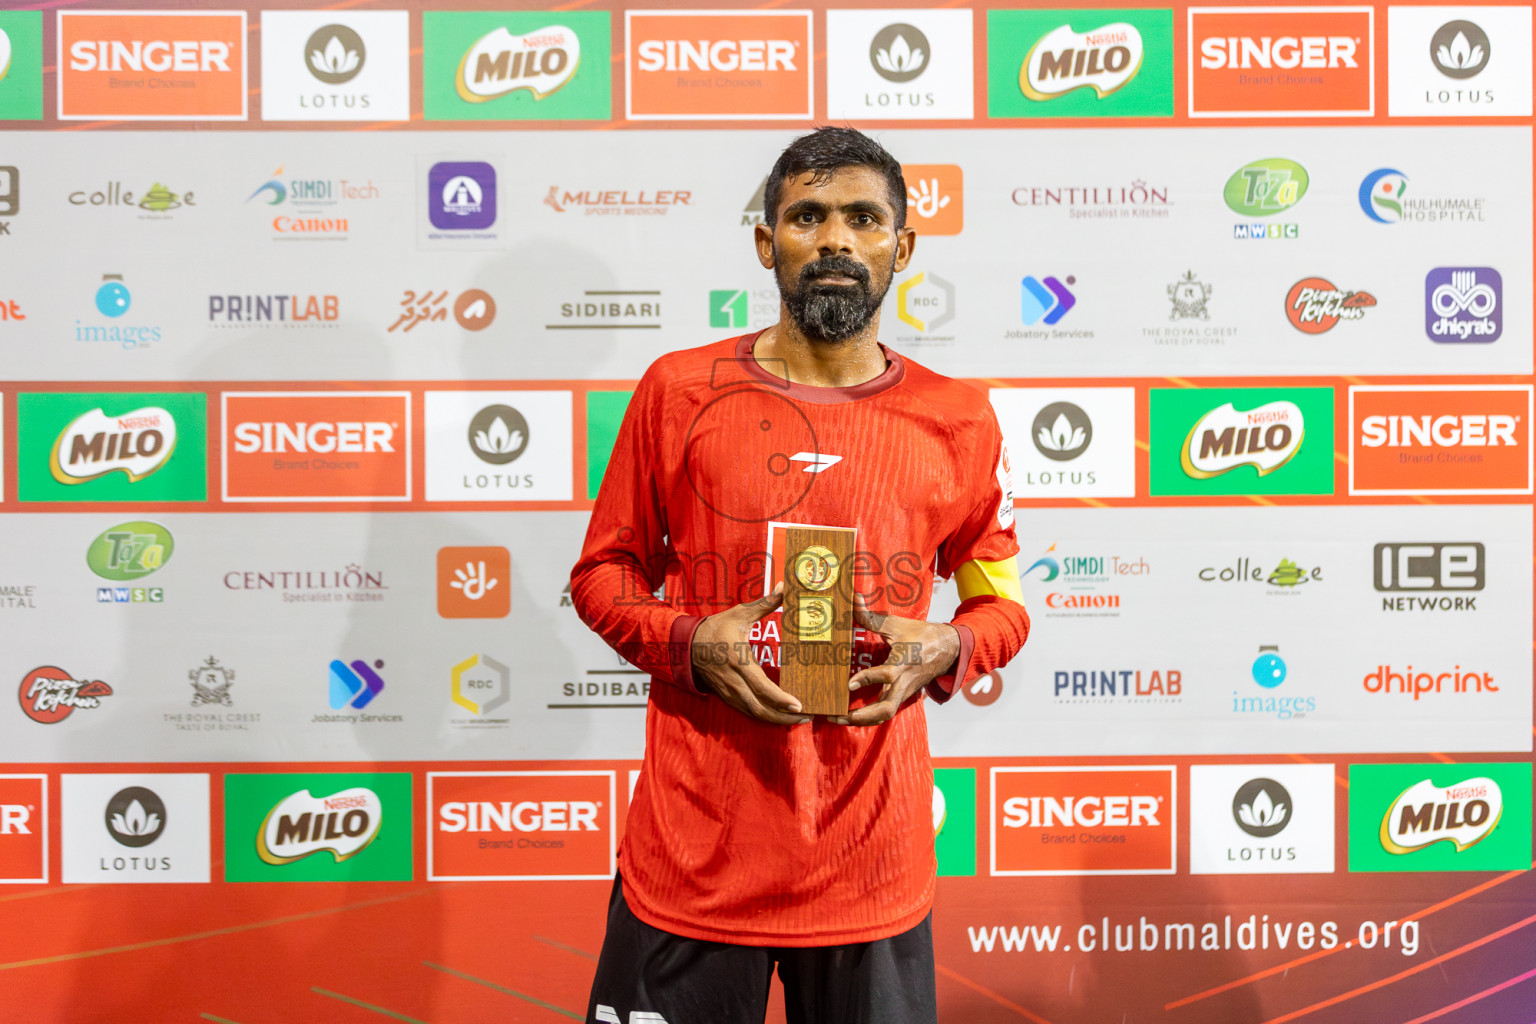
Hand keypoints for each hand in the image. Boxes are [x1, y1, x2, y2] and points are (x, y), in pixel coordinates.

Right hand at [691, 583, 810, 725]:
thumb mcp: (739, 614)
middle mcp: (734, 681)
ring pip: (754, 713)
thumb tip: (784, 587)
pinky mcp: (727, 697)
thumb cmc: (716, 628)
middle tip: (806, 717)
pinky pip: (747, 711)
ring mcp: (729, 692)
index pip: (761, 686)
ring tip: (798, 720)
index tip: (798, 705)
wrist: (686, 645)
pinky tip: (779, 716)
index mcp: (738, 660)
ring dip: (776, 720)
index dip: (780, 699)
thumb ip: (764, 603)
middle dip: (784, 718)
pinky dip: (764, 717)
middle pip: (760, 708)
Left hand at [836, 593, 959, 726]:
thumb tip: (853, 599)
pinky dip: (869, 716)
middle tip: (837, 716)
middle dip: (860, 716)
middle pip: (885, 708)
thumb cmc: (922, 635)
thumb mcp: (896, 624)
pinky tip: (851, 715)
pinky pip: (886, 710)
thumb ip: (871, 617)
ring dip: (862, 720)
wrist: (948, 649)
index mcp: (904, 661)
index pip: (886, 674)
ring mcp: (904, 692)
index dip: (867, 679)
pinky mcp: (903, 696)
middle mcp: (904, 681)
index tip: (849, 684)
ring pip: (885, 714)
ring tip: (838, 719)